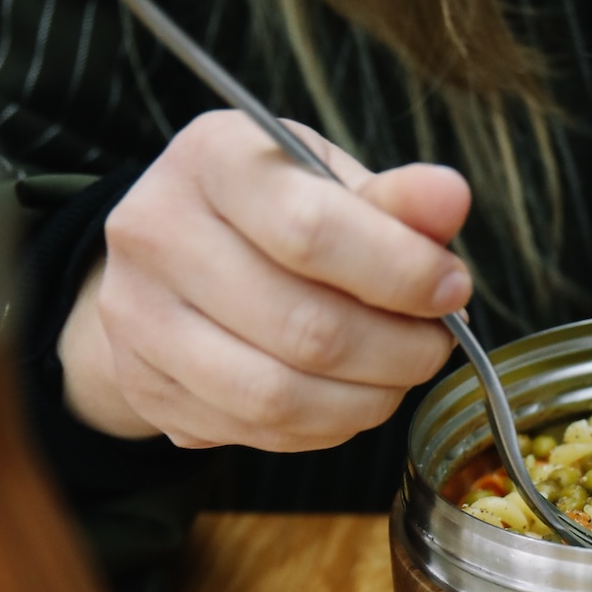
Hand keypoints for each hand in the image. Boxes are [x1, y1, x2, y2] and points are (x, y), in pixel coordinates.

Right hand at [58, 112, 472, 449]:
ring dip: (367, 399)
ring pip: (278, 396)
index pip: (310, 231)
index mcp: (211, 158)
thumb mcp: (327, 180)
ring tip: (399, 373)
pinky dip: (326, 426)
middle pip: (303, 327)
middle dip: (396, 349)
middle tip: (434, 343)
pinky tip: (348, 397)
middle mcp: (156, 233)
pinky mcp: (144, 386)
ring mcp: (139, 318)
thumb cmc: (267, 210)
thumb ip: (392, 199)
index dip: (400, 272)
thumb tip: (449, 199)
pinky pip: (257, 432)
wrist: (170, 257)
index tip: (452, 288)